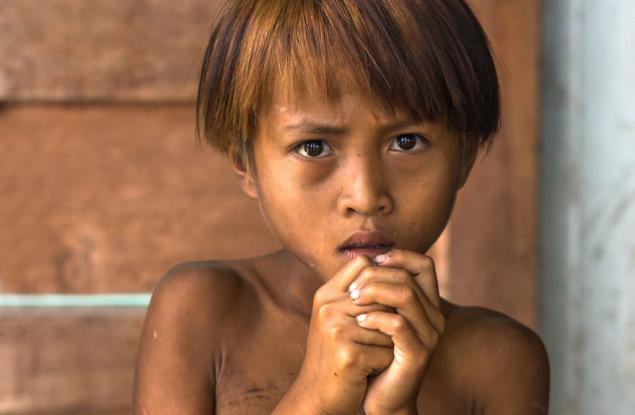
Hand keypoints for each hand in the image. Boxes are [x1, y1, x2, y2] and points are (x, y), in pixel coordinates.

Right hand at [292, 255, 397, 414]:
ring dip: (388, 343)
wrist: (317, 395)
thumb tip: (390, 264)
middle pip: (383, 297)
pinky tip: (369, 370)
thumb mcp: (336, 316)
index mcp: (325, 294)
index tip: (381, 305)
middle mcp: (328, 308)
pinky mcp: (349, 355)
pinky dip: (385, 362)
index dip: (381, 281)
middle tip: (374, 339)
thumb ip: (357, 291)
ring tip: (369, 354)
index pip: (364, 264)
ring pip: (390, 325)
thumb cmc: (335, 352)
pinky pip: (387, 351)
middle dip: (388, 319)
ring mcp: (337, 331)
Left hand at [347, 249, 445, 414]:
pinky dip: (376, 318)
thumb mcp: (379, 317)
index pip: (424, 264)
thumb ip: (378, 291)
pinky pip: (398, 325)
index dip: (399, 256)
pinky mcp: (418, 354)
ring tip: (353, 300)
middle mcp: (435, 317)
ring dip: (374, 292)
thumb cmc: (377, 354)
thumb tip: (361, 257)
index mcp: (428, 304)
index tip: (371, 262)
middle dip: (376, 276)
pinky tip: (359, 322)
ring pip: (406, 295)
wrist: (382, 397)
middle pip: (409, 277)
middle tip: (352, 288)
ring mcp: (429, 336)